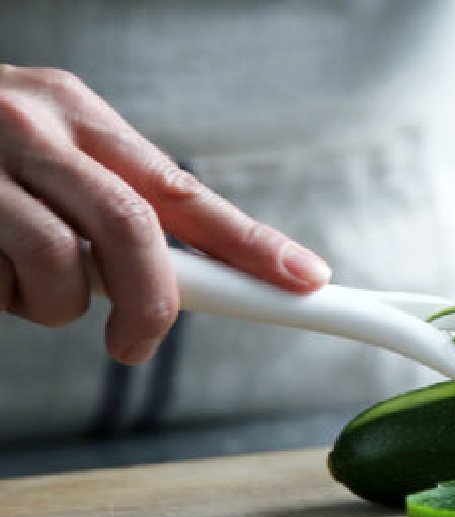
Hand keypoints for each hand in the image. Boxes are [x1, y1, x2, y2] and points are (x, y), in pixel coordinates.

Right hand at [0, 65, 330, 363]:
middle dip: (152, 302)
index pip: (183, 190)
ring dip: (54, 304)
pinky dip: (0, 297)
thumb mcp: (49, 150)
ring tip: (23, 286)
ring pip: (58, 266)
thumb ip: (110, 198)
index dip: (250, 242)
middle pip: (131, 230)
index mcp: (76, 115)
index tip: (304, 279)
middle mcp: (33, 129)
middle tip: (137, 344)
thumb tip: (189, 273)